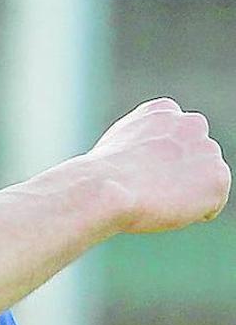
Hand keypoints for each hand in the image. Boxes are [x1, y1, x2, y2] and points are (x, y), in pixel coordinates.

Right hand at [85, 97, 229, 232]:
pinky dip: (194, 213)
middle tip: (153, 187)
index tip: (144, 170)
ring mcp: (208, 150)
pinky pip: (210, 206)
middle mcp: (192, 123)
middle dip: (182, 173)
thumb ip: (146, 142)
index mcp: (164, 110)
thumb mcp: (120, 142)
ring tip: (156, 197)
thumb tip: (153, 161)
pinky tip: (167, 206)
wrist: (107, 187)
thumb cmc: (105, 172)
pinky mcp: (219, 178)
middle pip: (197, 157)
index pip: (177, 137)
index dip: (162, 158)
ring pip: (206, 182)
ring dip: (188, 193)